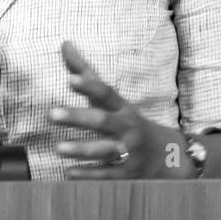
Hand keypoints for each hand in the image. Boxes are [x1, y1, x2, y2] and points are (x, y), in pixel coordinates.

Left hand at [49, 41, 192, 179]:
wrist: (169, 156)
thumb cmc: (129, 122)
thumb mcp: (112, 99)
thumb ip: (86, 73)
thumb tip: (64, 44)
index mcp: (122, 108)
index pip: (106, 93)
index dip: (89, 87)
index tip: (70, 79)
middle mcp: (127, 128)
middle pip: (102, 121)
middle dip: (78, 118)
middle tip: (51, 114)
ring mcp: (128, 152)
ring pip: (104, 150)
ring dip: (81, 149)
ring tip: (57, 148)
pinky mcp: (127, 174)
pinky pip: (107, 175)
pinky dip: (88, 175)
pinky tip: (69, 173)